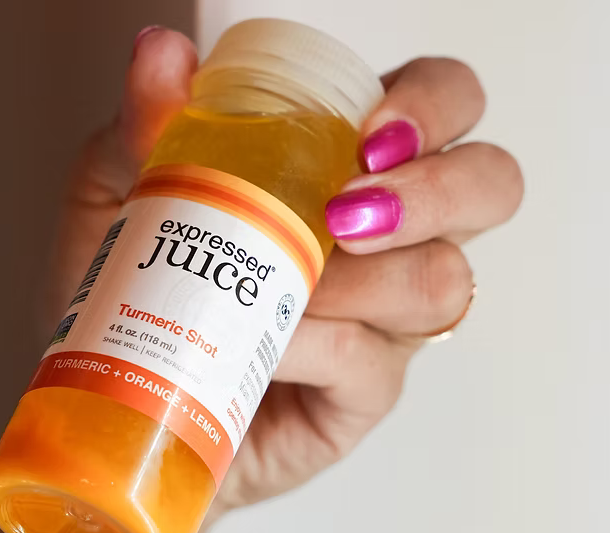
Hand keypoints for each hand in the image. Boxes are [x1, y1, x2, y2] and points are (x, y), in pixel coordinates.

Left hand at [55, 29, 523, 517]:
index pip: (444, 107)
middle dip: (437, 191)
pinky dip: (313, 345)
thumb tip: (161, 55)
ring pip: (442, 281)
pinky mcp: (367, 390)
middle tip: (349, 214)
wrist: (127, 400)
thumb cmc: (138, 297)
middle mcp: (387, 237)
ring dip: (359, 280)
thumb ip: (147, 127)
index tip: (370, 135)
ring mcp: (385, 317)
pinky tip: (265, 349)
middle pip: (488, 186)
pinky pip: (369, 357)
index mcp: (345, 166)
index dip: (434, 107)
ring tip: (286, 289)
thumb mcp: (121, 196)